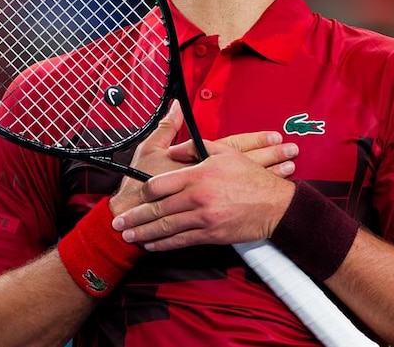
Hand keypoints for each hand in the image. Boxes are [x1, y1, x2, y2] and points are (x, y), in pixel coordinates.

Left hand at [111, 124, 297, 250]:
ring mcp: (204, 218)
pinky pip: (182, 240)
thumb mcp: (224, 152)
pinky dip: (164, 244)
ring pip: (166, 227)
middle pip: (158, 208)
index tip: (134, 194)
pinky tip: (152, 245)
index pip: (161, 183)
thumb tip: (172, 151)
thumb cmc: (250, 176)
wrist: (275, 205)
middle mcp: (197, 196)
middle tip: (118, 222)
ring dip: (144, 233)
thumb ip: (194, 148)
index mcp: (198, 174)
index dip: (144, 191)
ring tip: (129, 236)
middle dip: (135, 217)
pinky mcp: (211, 234)